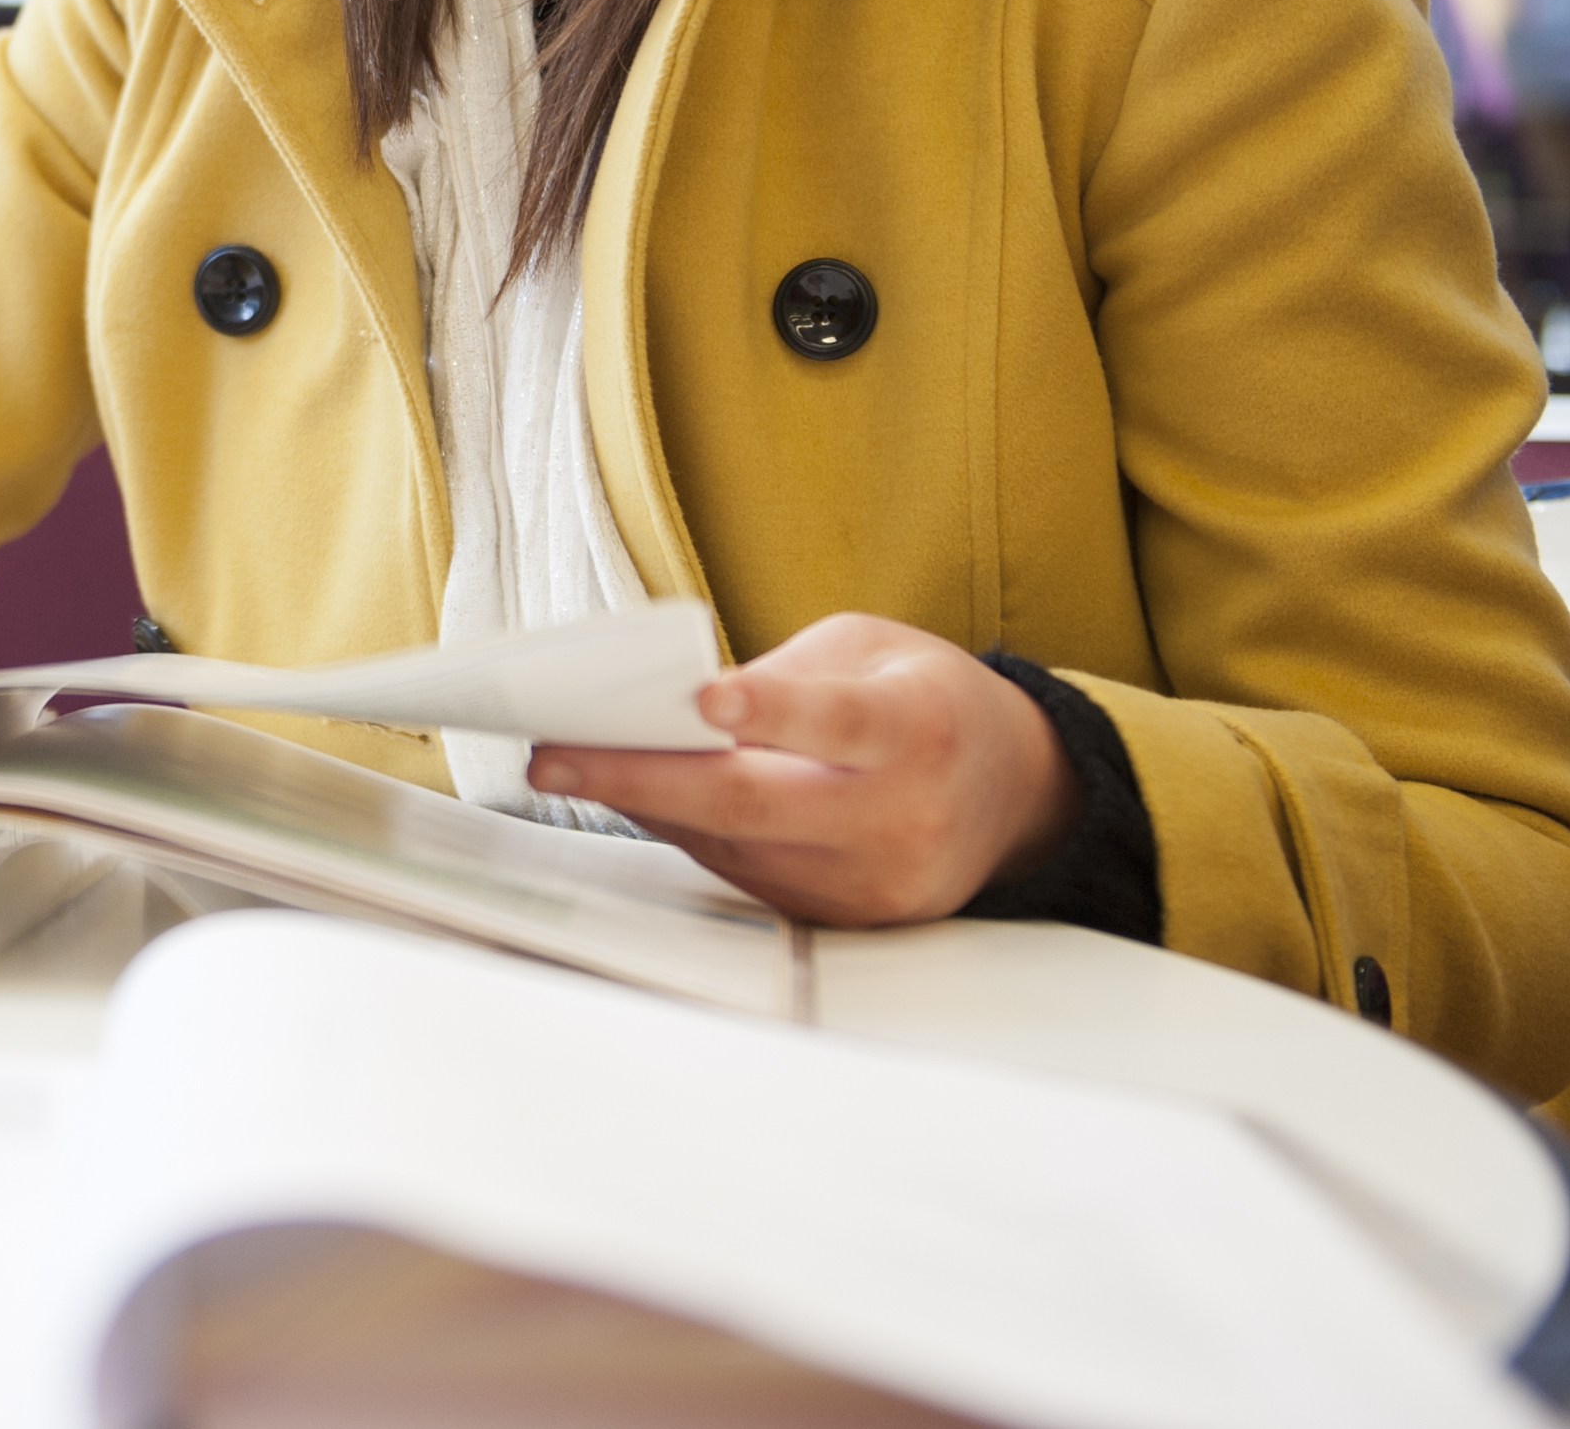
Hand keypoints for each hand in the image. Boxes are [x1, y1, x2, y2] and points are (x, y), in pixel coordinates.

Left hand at [524, 613, 1082, 927]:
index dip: (770, 712)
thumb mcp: (871, 650)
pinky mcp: (852, 919)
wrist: (1013, 791)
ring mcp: (877, 881)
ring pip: (736, 849)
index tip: (702, 700)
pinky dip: (687, 837)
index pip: (838, 723)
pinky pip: (749, 877)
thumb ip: (784, 675)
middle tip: (556, 758)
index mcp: (921, 728)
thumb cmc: (927, 700)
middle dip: (642, 780)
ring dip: (645, 811)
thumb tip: (670, 708)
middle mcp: (904, 816)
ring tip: (571, 770)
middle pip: (757, 806)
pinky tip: (636, 803)